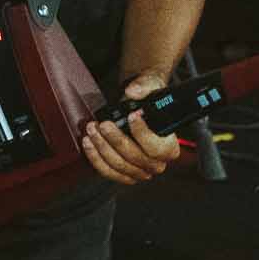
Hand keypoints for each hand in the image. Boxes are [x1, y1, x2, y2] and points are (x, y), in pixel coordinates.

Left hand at [80, 70, 181, 186]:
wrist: (135, 108)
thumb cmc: (147, 101)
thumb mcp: (150, 87)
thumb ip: (144, 86)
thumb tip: (134, 91)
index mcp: (170, 147)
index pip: (158, 148)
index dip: (143, 134)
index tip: (132, 116)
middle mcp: (157, 163)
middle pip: (135, 158)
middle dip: (116, 140)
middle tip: (104, 125)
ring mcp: (140, 171)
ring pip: (119, 165)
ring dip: (102, 148)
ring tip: (92, 130)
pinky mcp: (123, 173)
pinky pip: (108, 171)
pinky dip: (95, 158)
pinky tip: (88, 143)